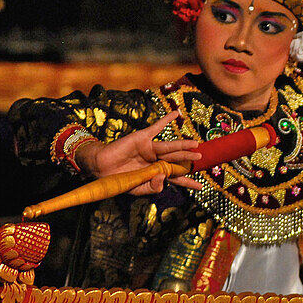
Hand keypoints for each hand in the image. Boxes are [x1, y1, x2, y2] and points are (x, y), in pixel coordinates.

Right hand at [75, 111, 202, 194]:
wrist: (102, 169)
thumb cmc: (120, 180)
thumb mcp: (139, 189)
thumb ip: (154, 186)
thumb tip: (164, 176)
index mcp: (157, 173)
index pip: (176, 178)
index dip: (187, 182)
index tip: (200, 186)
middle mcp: (157, 160)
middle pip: (176, 160)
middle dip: (188, 160)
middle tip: (200, 158)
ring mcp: (150, 148)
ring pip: (170, 147)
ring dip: (182, 145)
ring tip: (195, 144)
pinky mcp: (143, 138)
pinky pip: (156, 128)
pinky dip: (166, 120)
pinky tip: (176, 114)